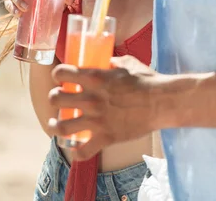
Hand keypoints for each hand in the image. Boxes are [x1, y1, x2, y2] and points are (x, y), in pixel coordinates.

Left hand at [48, 55, 165, 160]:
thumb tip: (107, 62)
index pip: (62, 73)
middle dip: (54, 97)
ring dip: (56, 125)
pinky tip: (76, 148)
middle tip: (59, 98)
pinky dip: (77, 152)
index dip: (58, 74)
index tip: (61, 78)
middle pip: (56, 98)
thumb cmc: (147, 80)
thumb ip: (113, 62)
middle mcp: (91, 98)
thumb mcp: (127, 63)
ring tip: (56, 124)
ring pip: (62, 126)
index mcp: (95, 77)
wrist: (162, 102)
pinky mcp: (106, 138)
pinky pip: (83, 152)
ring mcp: (97, 120)